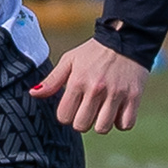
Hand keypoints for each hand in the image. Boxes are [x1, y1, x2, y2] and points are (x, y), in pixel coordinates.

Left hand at [30, 38, 148, 133]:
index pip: (64, 117)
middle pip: (82, 126)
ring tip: (103, 109)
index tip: (74, 104)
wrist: (126, 38)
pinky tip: (118, 110)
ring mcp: (116, 94)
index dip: (67, 114)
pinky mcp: (134, 97)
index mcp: (78, 81)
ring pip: (103, 128)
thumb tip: (33, 94)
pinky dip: (121, 121)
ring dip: (102, 123)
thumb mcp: (70, 60)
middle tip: (88, 107)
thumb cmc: (94, 52)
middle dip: (83, 120)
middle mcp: (96, 89)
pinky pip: (125, 125)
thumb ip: (52, 80)